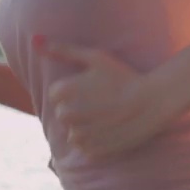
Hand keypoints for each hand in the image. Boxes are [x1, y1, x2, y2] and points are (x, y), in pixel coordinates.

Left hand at [34, 35, 168, 161]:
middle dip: (75, 111)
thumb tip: (37, 40)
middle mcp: (70, 114)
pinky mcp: (96, 149)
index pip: (55, 95)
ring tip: (104, 118)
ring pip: (72, 134)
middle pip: (62, 116)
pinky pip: (84, 148)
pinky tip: (107, 131)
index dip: (71, 92)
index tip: (89, 90)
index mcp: (66, 91)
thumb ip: (64, 50)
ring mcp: (83, 133)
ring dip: (83, 128)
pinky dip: (92, 143)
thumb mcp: (95, 57)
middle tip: (98, 105)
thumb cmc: (124, 76)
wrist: (153, 101)